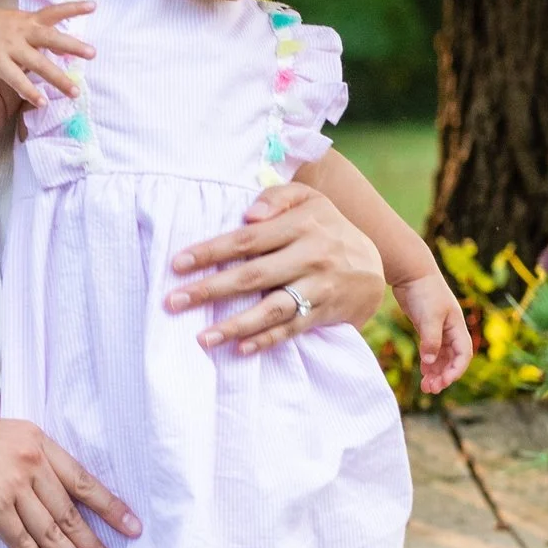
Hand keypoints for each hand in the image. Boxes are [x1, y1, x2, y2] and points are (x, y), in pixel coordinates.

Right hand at [0, 0, 95, 108]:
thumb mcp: (8, 6)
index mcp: (27, 20)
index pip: (54, 11)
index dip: (74, 8)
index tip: (94, 6)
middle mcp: (22, 33)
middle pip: (51, 39)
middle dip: (72, 45)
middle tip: (93, 53)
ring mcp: (10, 48)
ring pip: (38, 65)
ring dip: (58, 79)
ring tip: (75, 92)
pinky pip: (17, 80)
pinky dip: (30, 92)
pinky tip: (43, 102)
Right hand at [0, 416, 137, 547]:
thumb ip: (24, 459)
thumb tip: (47, 494)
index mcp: (34, 439)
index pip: (82, 479)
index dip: (110, 506)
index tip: (133, 527)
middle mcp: (29, 459)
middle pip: (71, 511)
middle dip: (97, 546)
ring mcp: (11, 482)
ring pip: (52, 531)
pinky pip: (22, 541)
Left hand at [164, 182, 387, 354]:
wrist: (374, 263)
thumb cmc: (325, 227)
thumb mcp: (308, 199)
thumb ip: (276, 197)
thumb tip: (248, 214)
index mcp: (302, 224)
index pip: (247, 239)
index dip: (211, 252)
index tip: (177, 264)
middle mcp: (311, 255)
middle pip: (253, 276)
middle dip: (211, 290)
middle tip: (173, 302)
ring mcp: (320, 286)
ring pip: (273, 309)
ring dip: (235, 325)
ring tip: (202, 338)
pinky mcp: (325, 312)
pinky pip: (292, 330)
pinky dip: (266, 341)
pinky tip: (239, 349)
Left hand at [397, 271, 473, 393]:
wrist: (411, 273)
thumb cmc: (424, 291)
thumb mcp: (429, 316)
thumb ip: (430, 339)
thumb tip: (429, 361)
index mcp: (457, 327)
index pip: (463, 354)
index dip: (456, 370)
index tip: (444, 382)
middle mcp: (451, 330)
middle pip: (453, 359)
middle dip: (444, 376)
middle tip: (431, 389)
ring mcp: (439, 329)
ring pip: (442, 357)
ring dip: (436, 372)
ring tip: (426, 387)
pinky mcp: (426, 327)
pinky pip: (432, 350)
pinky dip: (429, 362)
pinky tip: (423, 372)